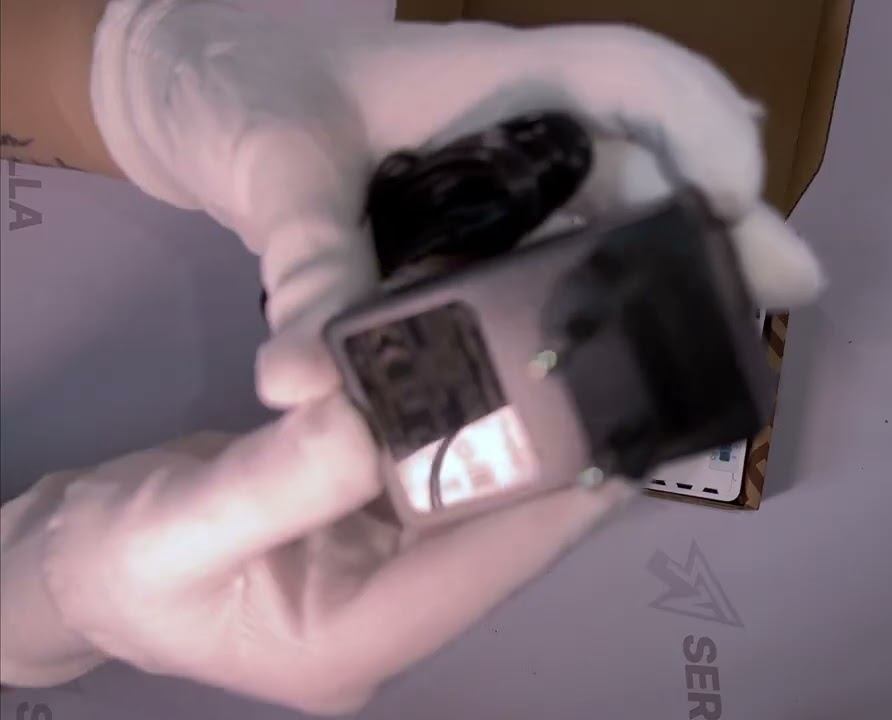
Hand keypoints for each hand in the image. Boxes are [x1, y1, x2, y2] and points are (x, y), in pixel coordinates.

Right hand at [0, 396, 631, 714]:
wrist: (85, 556)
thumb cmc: (123, 558)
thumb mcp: (178, 525)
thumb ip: (271, 484)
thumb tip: (363, 421)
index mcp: (351, 641)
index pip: (473, 576)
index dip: (548, 515)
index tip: (617, 450)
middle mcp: (391, 612)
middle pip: (491, 538)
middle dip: (548, 464)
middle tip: (610, 383)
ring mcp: (389, 569)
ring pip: (473, 499)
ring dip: (516, 433)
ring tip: (574, 364)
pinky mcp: (377, 524)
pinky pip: (435, 471)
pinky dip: (460, 420)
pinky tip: (497, 367)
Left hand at [89, 0, 824, 409]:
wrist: (200, 101)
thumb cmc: (241, 96)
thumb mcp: (271, 168)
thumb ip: (302, 262)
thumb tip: (306, 384)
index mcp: (493, 78)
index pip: (629, 72)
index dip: (698, 120)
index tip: (735, 191)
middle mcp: (529, 128)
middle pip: (656, 161)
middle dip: (724, 222)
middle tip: (790, 292)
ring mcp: (518, 184)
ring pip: (630, 217)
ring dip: (690, 270)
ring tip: (741, 339)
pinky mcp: (497, 235)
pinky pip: (577, 262)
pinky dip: (621, 301)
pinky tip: (647, 359)